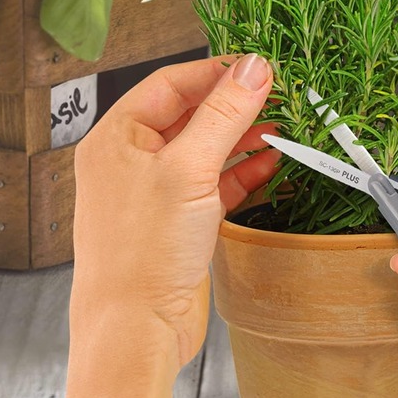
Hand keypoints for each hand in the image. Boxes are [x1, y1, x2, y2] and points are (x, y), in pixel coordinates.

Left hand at [66, 54, 278, 397]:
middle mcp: (134, 161)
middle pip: (190, 117)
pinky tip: (268, 164)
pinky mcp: (180, 221)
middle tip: (276, 98)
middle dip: (233, 107)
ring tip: (279, 129)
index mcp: (118, 138)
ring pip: (206, 151)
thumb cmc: (143, 254)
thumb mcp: (188, 171)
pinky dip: (242, 173)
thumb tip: (253, 70)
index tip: (258, 70)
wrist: (138, 327)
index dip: (215, 73)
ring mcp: (158, 192)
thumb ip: (222, 116)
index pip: (170, 85)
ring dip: (242, 140)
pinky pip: (214, 185)